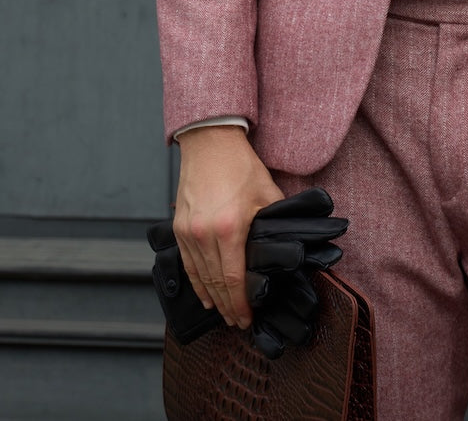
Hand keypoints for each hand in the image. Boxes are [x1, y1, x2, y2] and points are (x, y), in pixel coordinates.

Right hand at [173, 125, 282, 327]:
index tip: (246, 319)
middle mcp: (204, 234)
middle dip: (227, 306)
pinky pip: (187, 263)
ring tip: (223, 314)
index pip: (234, 278)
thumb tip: (288, 244)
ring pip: (199, 276)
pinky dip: (196, 282)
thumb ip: (276, 222)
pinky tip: (204, 295)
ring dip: (212, 298)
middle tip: (237, 323)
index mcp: (229, 227)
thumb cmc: (241, 166)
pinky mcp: (180, 227)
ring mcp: (189, 231)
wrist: (211, 143)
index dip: (240, 303)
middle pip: (215, 283)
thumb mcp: (267, 193)